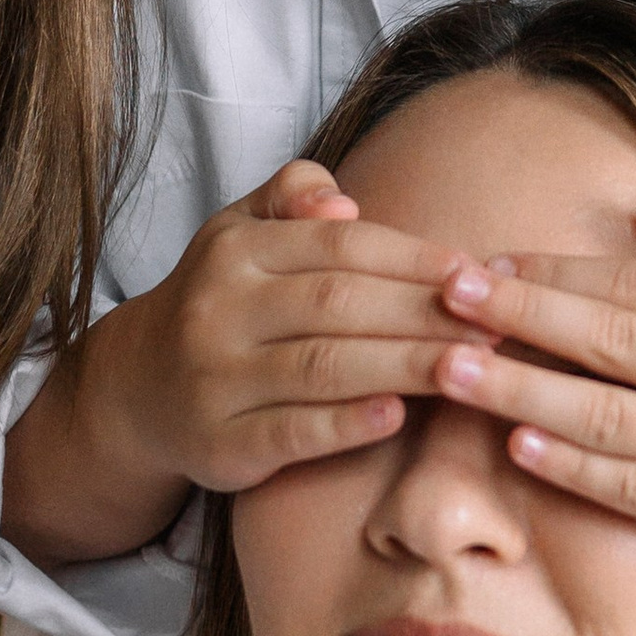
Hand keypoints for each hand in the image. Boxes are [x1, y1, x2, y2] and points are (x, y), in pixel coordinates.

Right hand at [1, 159, 475, 562]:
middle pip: (341, 304)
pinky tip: (399, 415)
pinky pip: (292, 431)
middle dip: (426, 313)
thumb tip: (344, 199)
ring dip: (406, 366)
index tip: (478, 273)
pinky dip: (347, 424)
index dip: (414, 259)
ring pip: (325, 366)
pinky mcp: (220, 443)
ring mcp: (217, 379)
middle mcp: (220, 310)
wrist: (136, 391)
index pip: (341, 245)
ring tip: (472, 367)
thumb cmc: (220, 302)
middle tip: (498, 324)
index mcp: (236, 251)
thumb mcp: (239, 231)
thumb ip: (292, 192)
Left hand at [433, 175, 635, 635]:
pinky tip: (515, 440)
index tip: (485, 260)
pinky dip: (569, 466)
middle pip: (609, 343)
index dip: (553, 273)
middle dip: (518, 317)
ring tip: (451, 367)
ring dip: (519, 391)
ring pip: (605, 419)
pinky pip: (628, 490)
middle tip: (443, 296)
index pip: (634, 285)